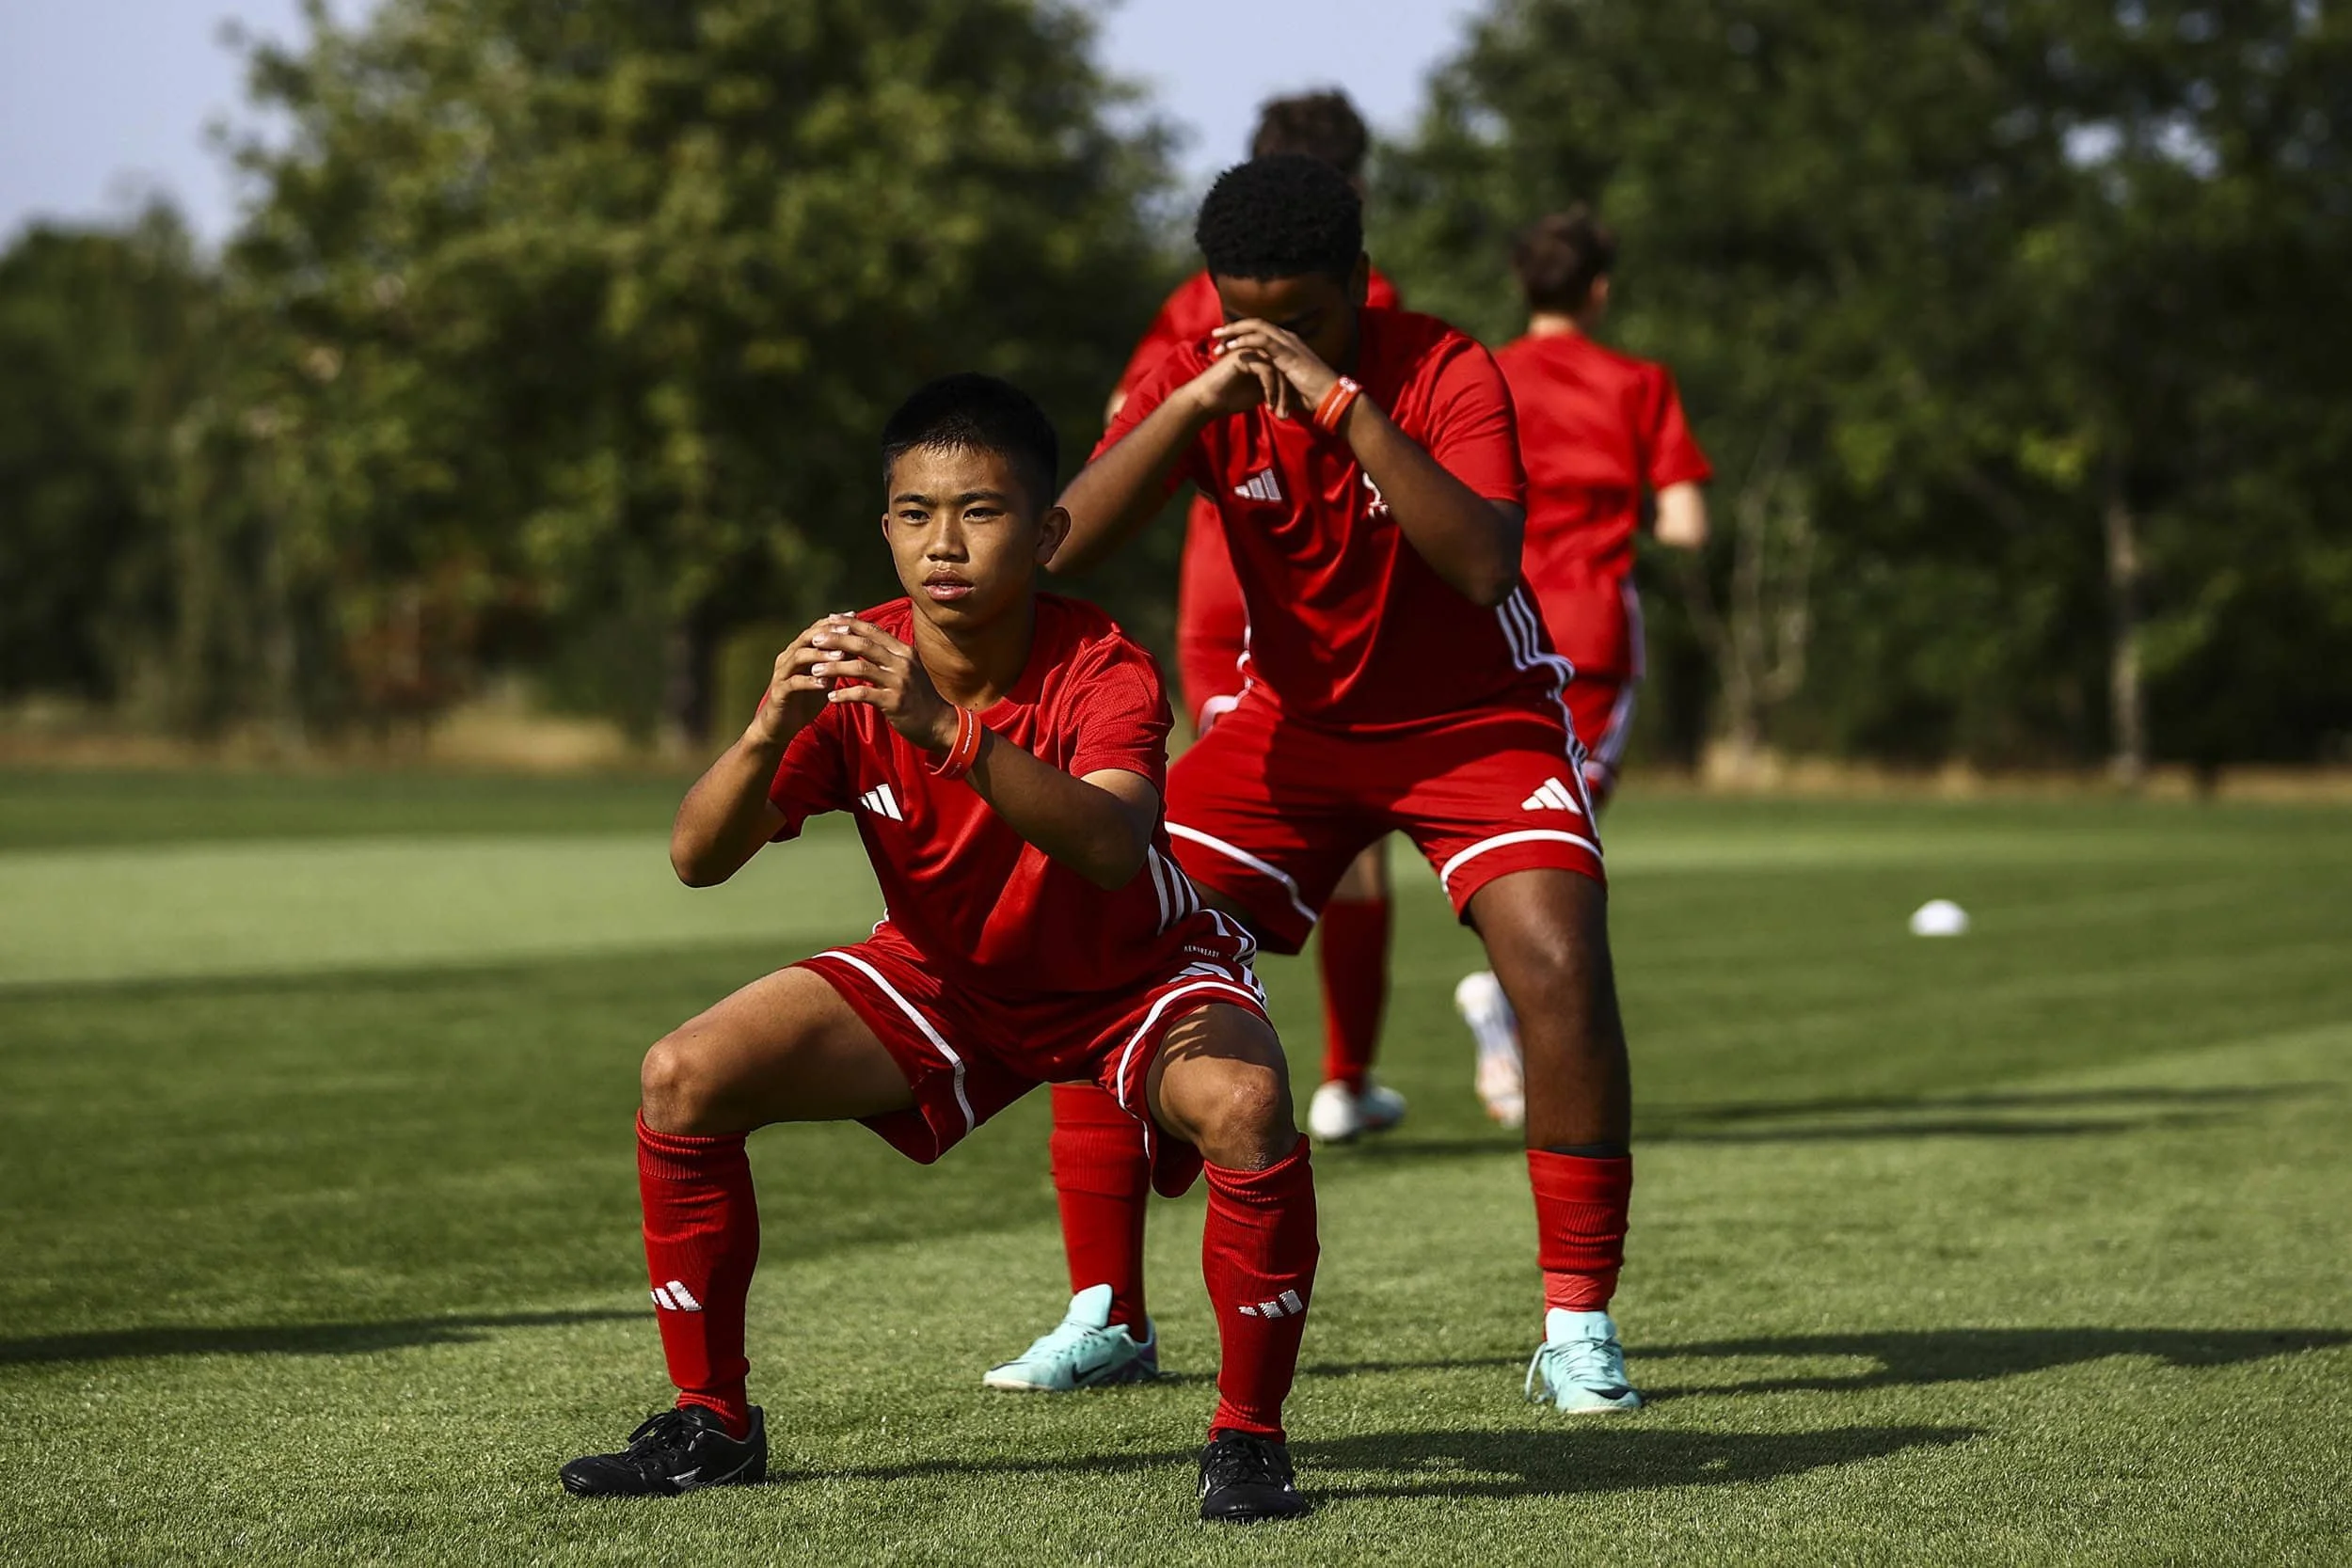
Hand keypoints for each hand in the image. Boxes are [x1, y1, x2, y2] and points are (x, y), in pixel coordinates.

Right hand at [746, 618, 843, 746]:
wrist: (781, 725)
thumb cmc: (806, 700)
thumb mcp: (826, 678)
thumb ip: (838, 662)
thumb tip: (859, 644)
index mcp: (799, 651)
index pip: (816, 629)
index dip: (835, 622)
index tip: (855, 617)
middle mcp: (788, 657)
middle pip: (806, 637)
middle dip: (828, 633)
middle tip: (848, 632)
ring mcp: (782, 673)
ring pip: (799, 656)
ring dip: (820, 655)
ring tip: (840, 656)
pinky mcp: (779, 692)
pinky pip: (793, 683)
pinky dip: (809, 681)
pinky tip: (825, 683)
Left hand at [808, 617, 959, 751]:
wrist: (940, 723)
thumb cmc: (919, 697)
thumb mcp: (908, 670)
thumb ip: (889, 655)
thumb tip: (866, 641)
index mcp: (903, 651)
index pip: (873, 630)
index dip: (850, 623)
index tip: (830, 619)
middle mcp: (902, 662)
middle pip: (864, 644)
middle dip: (836, 640)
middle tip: (814, 640)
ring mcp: (899, 682)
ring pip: (860, 667)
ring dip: (834, 667)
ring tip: (814, 670)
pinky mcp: (894, 702)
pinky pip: (864, 694)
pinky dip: (845, 694)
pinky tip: (831, 697)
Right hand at [1181, 347, 1280, 420]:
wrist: (1207, 401)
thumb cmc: (1230, 398)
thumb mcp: (1259, 393)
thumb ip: (1273, 387)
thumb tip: (1290, 394)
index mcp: (1261, 356)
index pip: (1283, 371)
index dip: (1287, 393)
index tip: (1286, 413)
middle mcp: (1257, 349)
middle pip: (1283, 369)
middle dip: (1286, 395)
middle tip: (1285, 415)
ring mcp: (1250, 350)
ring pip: (1277, 369)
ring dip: (1280, 394)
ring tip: (1279, 413)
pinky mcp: (1244, 356)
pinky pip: (1266, 370)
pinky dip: (1270, 389)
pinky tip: (1268, 404)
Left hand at [1210, 319, 1340, 417]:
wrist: (1329, 397)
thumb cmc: (1311, 395)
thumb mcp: (1288, 384)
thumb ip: (1275, 379)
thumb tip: (1263, 389)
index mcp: (1287, 344)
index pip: (1260, 332)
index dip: (1241, 334)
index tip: (1223, 343)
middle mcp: (1287, 338)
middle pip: (1254, 324)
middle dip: (1233, 328)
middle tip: (1214, 334)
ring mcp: (1287, 343)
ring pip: (1255, 328)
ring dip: (1234, 332)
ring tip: (1217, 337)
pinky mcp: (1287, 351)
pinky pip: (1262, 341)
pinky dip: (1245, 341)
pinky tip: (1231, 346)